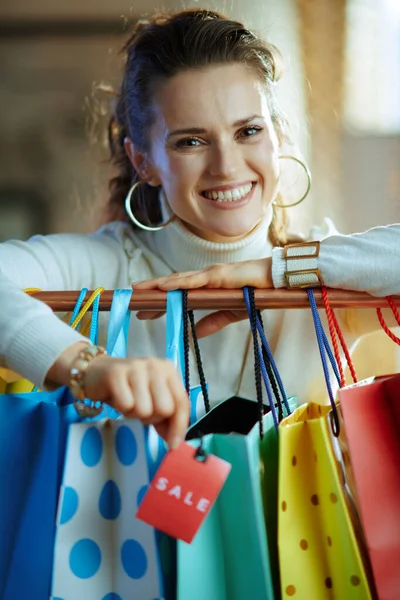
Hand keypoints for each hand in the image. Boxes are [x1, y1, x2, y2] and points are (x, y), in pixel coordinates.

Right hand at [83, 355, 188, 447]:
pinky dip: (121, 408)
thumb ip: (165, 417)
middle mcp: (155, 365)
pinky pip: (126, 405)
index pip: (181, 402)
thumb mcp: (150, 399)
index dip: (179, 426)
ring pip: (145, 409)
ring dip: (134, 413)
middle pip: (165, 408)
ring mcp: (136, 367)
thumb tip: (174, 440)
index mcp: (168, 370)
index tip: (173, 444)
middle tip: (139, 410)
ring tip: (127, 402)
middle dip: (152, 418)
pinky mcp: (117, 373)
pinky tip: (117, 398)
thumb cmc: (127, 388)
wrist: (95, 372)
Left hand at [132, 258, 272, 336]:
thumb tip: (195, 334)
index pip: (178, 294)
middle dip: (151, 291)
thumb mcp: (230, 313)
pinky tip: (162, 286)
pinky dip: (177, 283)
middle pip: (173, 285)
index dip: (160, 300)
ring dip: (157, 284)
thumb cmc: (256, 292)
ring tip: (139, 289)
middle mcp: (205, 278)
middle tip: (131, 298)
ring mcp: (210, 275)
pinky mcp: (218, 275)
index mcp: (207, 288)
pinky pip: (194, 281)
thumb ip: (213, 322)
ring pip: (178, 280)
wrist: (276, 281)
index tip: (143, 308)